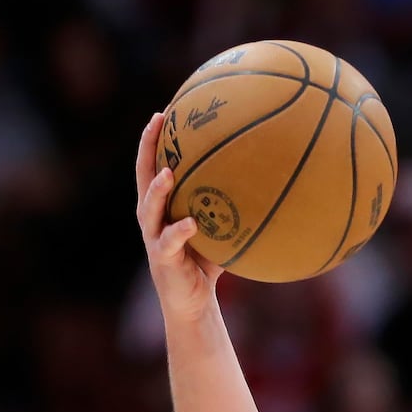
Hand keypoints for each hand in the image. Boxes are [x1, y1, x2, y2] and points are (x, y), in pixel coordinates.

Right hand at [135, 111, 224, 320]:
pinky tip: (192, 223)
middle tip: (157, 122)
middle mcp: (152, 217)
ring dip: (158, 189)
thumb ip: (232, 207)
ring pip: (150, 207)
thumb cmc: (207, 261)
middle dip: (147, 148)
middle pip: (144, 175)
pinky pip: (170, 242)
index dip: (156, 139)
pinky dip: (180, 231)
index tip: (165, 110)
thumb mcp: (220, 229)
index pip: (155, 165)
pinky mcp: (163, 259)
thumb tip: (268, 182)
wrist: (193, 301)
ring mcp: (154, 237)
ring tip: (169, 172)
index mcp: (163, 205)